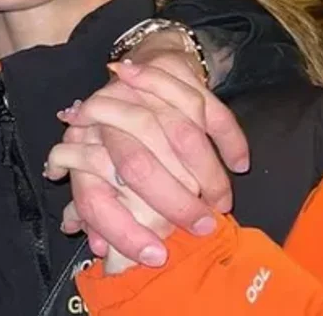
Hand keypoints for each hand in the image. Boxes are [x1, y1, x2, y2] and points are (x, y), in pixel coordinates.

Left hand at [45, 54, 247, 265]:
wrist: (134, 65)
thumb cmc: (110, 130)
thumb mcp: (94, 169)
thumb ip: (94, 209)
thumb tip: (102, 250)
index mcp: (81, 145)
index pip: (94, 196)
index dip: (122, 231)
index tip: (155, 257)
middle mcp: (107, 116)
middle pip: (137, 165)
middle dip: (173, 204)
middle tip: (202, 229)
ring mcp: (143, 93)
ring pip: (180, 136)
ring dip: (207, 175)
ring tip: (222, 203)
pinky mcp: (178, 75)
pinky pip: (210, 109)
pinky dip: (230, 139)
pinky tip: (241, 163)